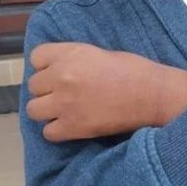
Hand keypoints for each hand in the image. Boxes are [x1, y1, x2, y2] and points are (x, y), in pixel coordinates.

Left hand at [26, 43, 186, 141]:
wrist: (153, 95)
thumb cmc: (134, 70)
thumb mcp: (99, 53)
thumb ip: (75, 59)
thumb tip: (58, 69)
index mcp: (71, 54)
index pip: (36, 57)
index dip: (45, 66)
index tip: (56, 72)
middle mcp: (62, 76)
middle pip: (33, 85)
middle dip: (47, 89)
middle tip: (64, 93)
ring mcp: (65, 103)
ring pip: (33, 110)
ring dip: (47, 110)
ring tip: (64, 111)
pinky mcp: (73, 127)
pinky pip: (48, 132)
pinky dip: (57, 130)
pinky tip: (71, 125)